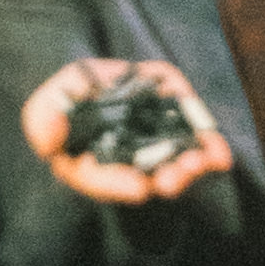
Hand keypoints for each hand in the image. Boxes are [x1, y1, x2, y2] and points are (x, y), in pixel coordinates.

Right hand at [21, 54, 233, 205]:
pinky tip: (220, 157)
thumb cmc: (65, 96)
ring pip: (173, 162)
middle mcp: (125, 163)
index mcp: (89, 166)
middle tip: (176, 179)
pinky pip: (194, 137)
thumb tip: (49, 140)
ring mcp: (153, 144)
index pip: (100, 179)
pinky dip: (208, 146)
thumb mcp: (46, 103)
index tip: (138, 188)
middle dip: (164, 179)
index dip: (119, 185)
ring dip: (189, 167)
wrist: (92, 77)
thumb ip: (44, 120)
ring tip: (200, 165)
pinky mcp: (175, 123)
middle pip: (145, 177)